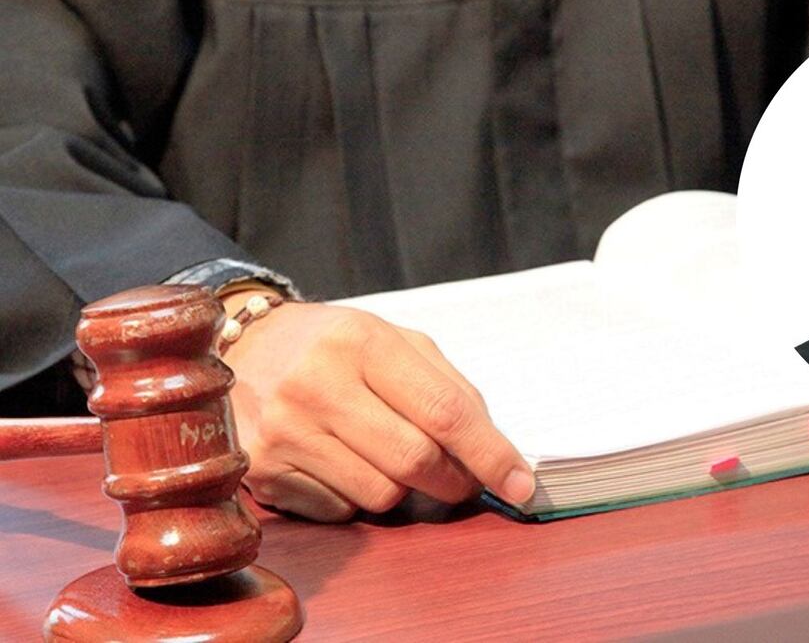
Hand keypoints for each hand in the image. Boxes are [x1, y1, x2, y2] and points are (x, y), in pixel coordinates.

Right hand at [219, 292, 534, 520]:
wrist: (243, 347)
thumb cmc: (336, 346)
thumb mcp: (395, 342)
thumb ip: (449, 389)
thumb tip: (495, 453)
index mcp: (362, 341)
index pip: (443, 411)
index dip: (490, 453)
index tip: (522, 484)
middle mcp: (317, 384)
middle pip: (415, 460)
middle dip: (454, 480)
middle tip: (462, 480)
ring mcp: (285, 432)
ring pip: (381, 495)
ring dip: (404, 489)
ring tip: (387, 455)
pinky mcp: (264, 473)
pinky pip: (342, 511)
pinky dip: (358, 496)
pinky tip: (342, 462)